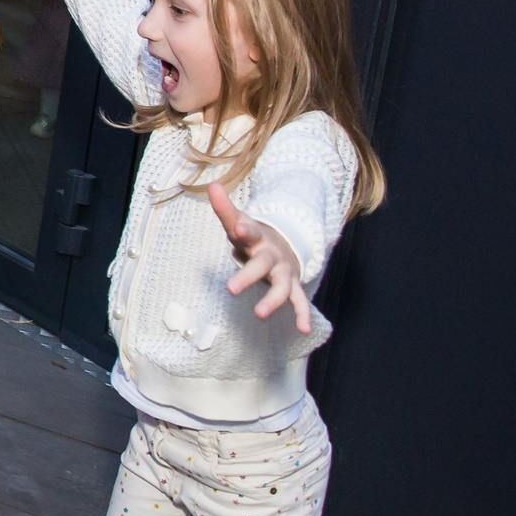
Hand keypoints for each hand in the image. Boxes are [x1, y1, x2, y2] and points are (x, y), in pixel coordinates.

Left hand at [208, 183, 312, 333]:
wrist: (284, 243)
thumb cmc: (253, 236)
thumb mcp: (239, 222)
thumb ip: (225, 209)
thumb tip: (212, 185)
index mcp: (257, 237)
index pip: (248, 231)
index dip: (242, 228)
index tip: (237, 227)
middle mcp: (272, 254)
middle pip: (261, 265)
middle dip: (247, 276)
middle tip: (230, 289)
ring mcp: (284, 271)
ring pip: (281, 287)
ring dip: (273, 300)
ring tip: (260, 315)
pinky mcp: (292, 285)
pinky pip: (299, 301)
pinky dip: (303, 314)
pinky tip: (304, 330)